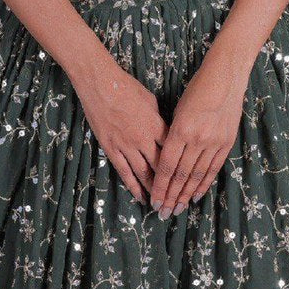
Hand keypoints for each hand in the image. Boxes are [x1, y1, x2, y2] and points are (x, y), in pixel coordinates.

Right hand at [73, 56, 168, 204]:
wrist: (101, 84)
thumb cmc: (126, 87)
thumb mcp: (150, 100)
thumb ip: (158, 119)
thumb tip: (164, 130)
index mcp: (156, 125)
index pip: (173, 151)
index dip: (181, 166)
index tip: (188, 177)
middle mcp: (143, 139)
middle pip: (161, 167)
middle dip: (170, 185)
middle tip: (177, 199)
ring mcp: (126, 145)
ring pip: (144, 174)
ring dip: (154, 190)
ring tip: (161, 204)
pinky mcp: (111, 148)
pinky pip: (124, 172)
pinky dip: (133, 186)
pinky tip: (140, 196)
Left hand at [149, 51, 249, 218]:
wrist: (226, 77)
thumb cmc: (197, 88)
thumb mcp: (179, 108)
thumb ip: (173, 133)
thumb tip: (166, 155)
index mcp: (181, 129)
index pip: (167, 166)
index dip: (160, 186)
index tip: (153, 200)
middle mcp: (197, 139)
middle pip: (181, 175)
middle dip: (170, 196)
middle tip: (163, 213)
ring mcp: (214, 142)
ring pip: (197, 176)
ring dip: (186, 195)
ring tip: (177, 209)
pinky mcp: (226, 143)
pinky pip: (213, 169)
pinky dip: (204, 185)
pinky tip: (196, 196)